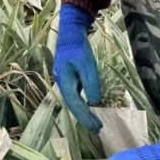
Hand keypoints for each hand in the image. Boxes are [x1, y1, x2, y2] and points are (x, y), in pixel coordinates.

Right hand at [53, 3, 101, 132]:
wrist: (70, 30)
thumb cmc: (78, 46)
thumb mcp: (86, 63)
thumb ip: (90, 82)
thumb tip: (94, 102)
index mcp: (64, 80)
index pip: (75, 104)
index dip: (85, 117)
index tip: (97, 127)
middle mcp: (62, 82)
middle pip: (72, 104)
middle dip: (84, 118)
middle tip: (97, 129)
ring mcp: (64, 79)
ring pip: (73, 100)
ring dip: (83, 112)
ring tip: (94, 122)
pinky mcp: (69, 76)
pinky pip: (75, 94)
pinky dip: (82, 103)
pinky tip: (89, 105)